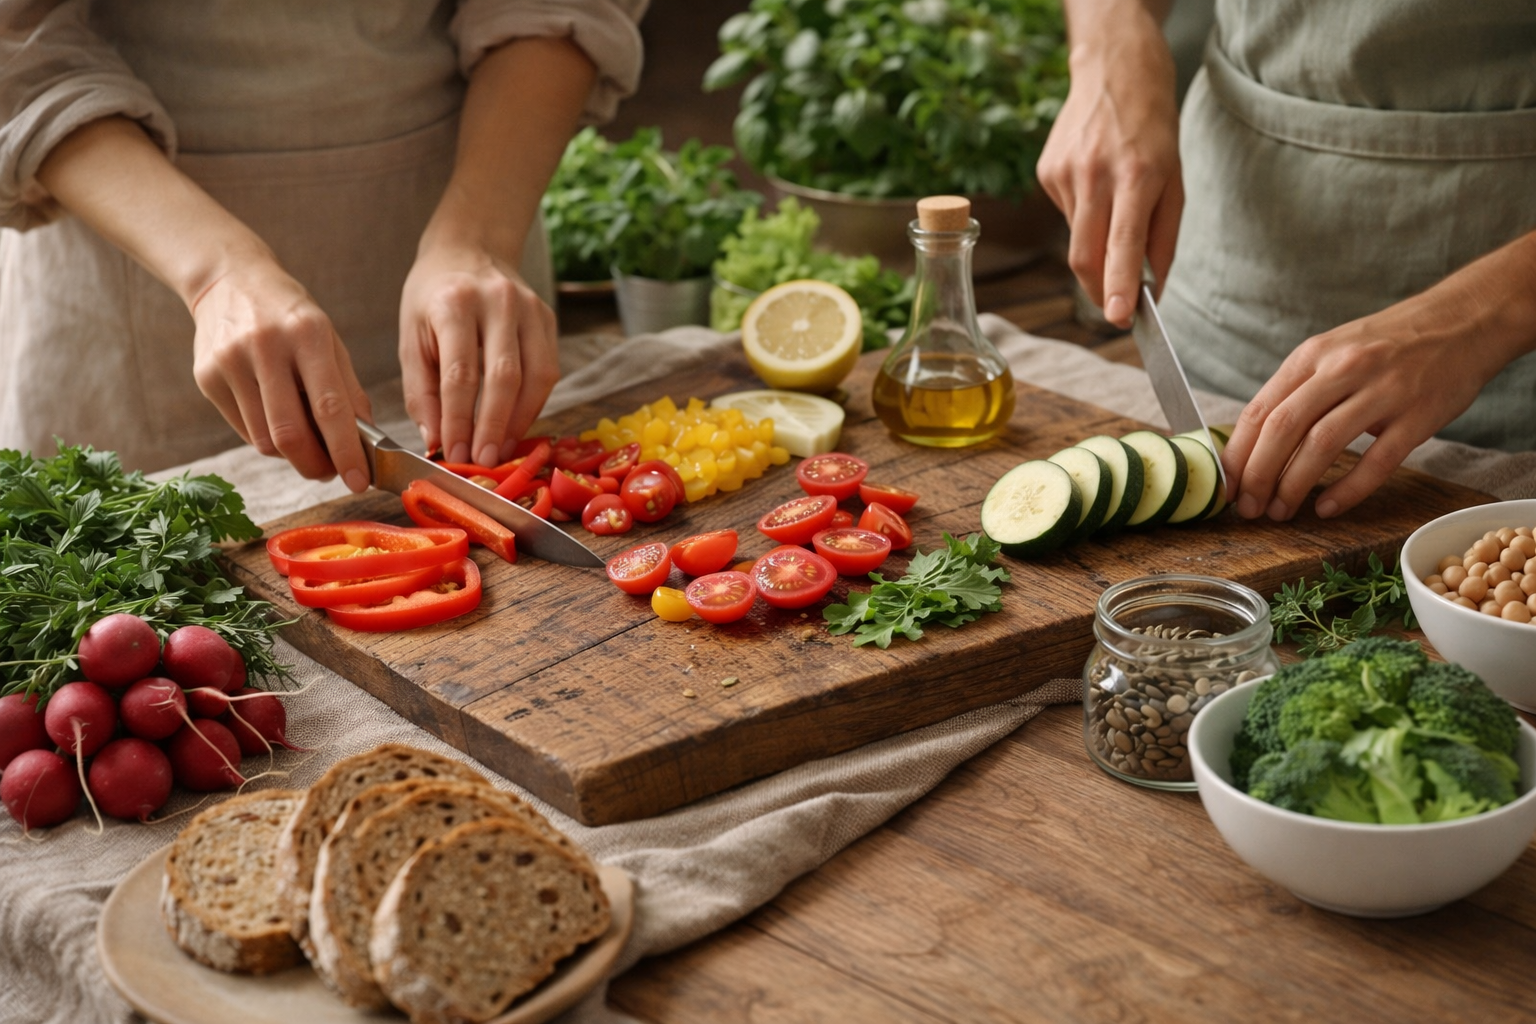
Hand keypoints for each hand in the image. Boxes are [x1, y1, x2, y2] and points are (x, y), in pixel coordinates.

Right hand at [190, 258, 372, 488]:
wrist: (230, 281)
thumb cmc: (291, 316)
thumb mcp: (330, 341)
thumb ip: (348, 391)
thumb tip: (365, 445)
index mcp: (307, 333)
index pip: (330, 408)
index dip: (345, 452)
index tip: (359, 481)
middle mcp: (266, 346)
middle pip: (289, 433)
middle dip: (315, 465)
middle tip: (330, 473)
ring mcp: (230, 361)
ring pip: (264, 440)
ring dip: (291, 456)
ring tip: (306, 444)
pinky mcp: (206, 376)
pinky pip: (243, 430)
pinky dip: (267, 439)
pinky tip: (276, 422)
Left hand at [398, 241, 558, 465]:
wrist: (468, 248)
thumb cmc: (433, 297)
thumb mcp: (411, 337)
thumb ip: (421, 391)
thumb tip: (436, 440)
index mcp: (454, 303)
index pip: (461, 374)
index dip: (459, 420)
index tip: (453, 453)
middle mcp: (498, 301)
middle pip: (504, 377)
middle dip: (493, 427)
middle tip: (483, 461)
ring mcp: (529, 308)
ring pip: (536, 376)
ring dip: (519, 420)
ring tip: (501, 449)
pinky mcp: (547, 318)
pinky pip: (548, 370)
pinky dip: (533, 404)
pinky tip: (515, 424)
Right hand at [1035, 6, 1181, 325]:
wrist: (1115, 72)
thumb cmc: (1153, 130)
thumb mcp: (1176, 180)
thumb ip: (1163, 238)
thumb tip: (1152, 289)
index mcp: (1135, 176)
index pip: (1122, 244)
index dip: (1118, 286)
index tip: (1117, 319)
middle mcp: (1094, 175)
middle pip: (1085, 256)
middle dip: (1099, 290)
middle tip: (1114, 307)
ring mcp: (1064, 174)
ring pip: (1076, 238)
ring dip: (1095, 243)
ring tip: (1113, 205)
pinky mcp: (1046, 172)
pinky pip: (1066, 215)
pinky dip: (1083, 216)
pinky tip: (1094, 185)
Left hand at [1222, 288, 1519, 521]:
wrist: (1463, 321)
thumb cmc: (1389, 345)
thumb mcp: (1333, 352)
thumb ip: (1297, 390)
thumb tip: (1253, 443)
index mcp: (1313, 355)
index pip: (1260, 410)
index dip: (1237, 454)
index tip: (1226, 485)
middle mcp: (1343, 369)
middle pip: (1283, 429)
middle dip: (1258, 476)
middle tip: (1248, 507)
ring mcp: (1382, 391)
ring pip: (1322, 445)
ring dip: (1293, 485)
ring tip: (1280, 511)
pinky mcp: (1418, 415)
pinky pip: (1376, 461)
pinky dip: (1347, 490)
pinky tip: (1326, 507)